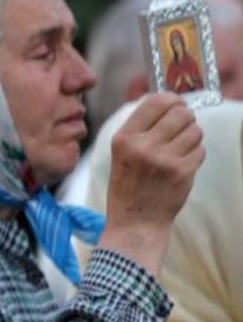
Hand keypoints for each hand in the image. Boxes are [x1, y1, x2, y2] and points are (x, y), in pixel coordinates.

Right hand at [98, 93, 204, 273]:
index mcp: (124, 138)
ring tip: (179, 150)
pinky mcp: (182, 172)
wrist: (135, 222)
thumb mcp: (122, 153)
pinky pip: (200, 150)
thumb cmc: (129, 184)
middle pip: (181, 113)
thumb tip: (171, 100)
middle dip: (186, 118)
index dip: (171, 99)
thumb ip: (141, 127)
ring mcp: (163, 159)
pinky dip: (195, 156)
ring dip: (192, 138)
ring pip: (195, 130)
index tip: (175, 106)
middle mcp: (142, 146)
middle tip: (180, 129)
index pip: (156, 101)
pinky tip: (181, 166)